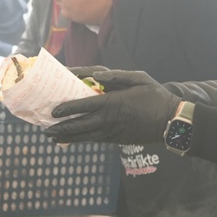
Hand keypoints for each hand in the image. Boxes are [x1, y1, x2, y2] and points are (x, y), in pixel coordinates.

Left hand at [46, 69, 179, 144]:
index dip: (67, 109)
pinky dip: (82, 140)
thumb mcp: (139, 79)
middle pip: (80, 125)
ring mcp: (112, 132)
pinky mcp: (117, 140)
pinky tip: (73, 140)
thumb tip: (96, 77)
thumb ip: (116, 77)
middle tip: (46, 129)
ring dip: (68, 137)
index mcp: (112, 103)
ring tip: (53, 137)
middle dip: (61, 127)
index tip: (54, 112)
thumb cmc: (156, 97)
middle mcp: (109, 120)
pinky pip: (95, 140)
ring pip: (85, 136)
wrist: (171, 122)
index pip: (83, 106)